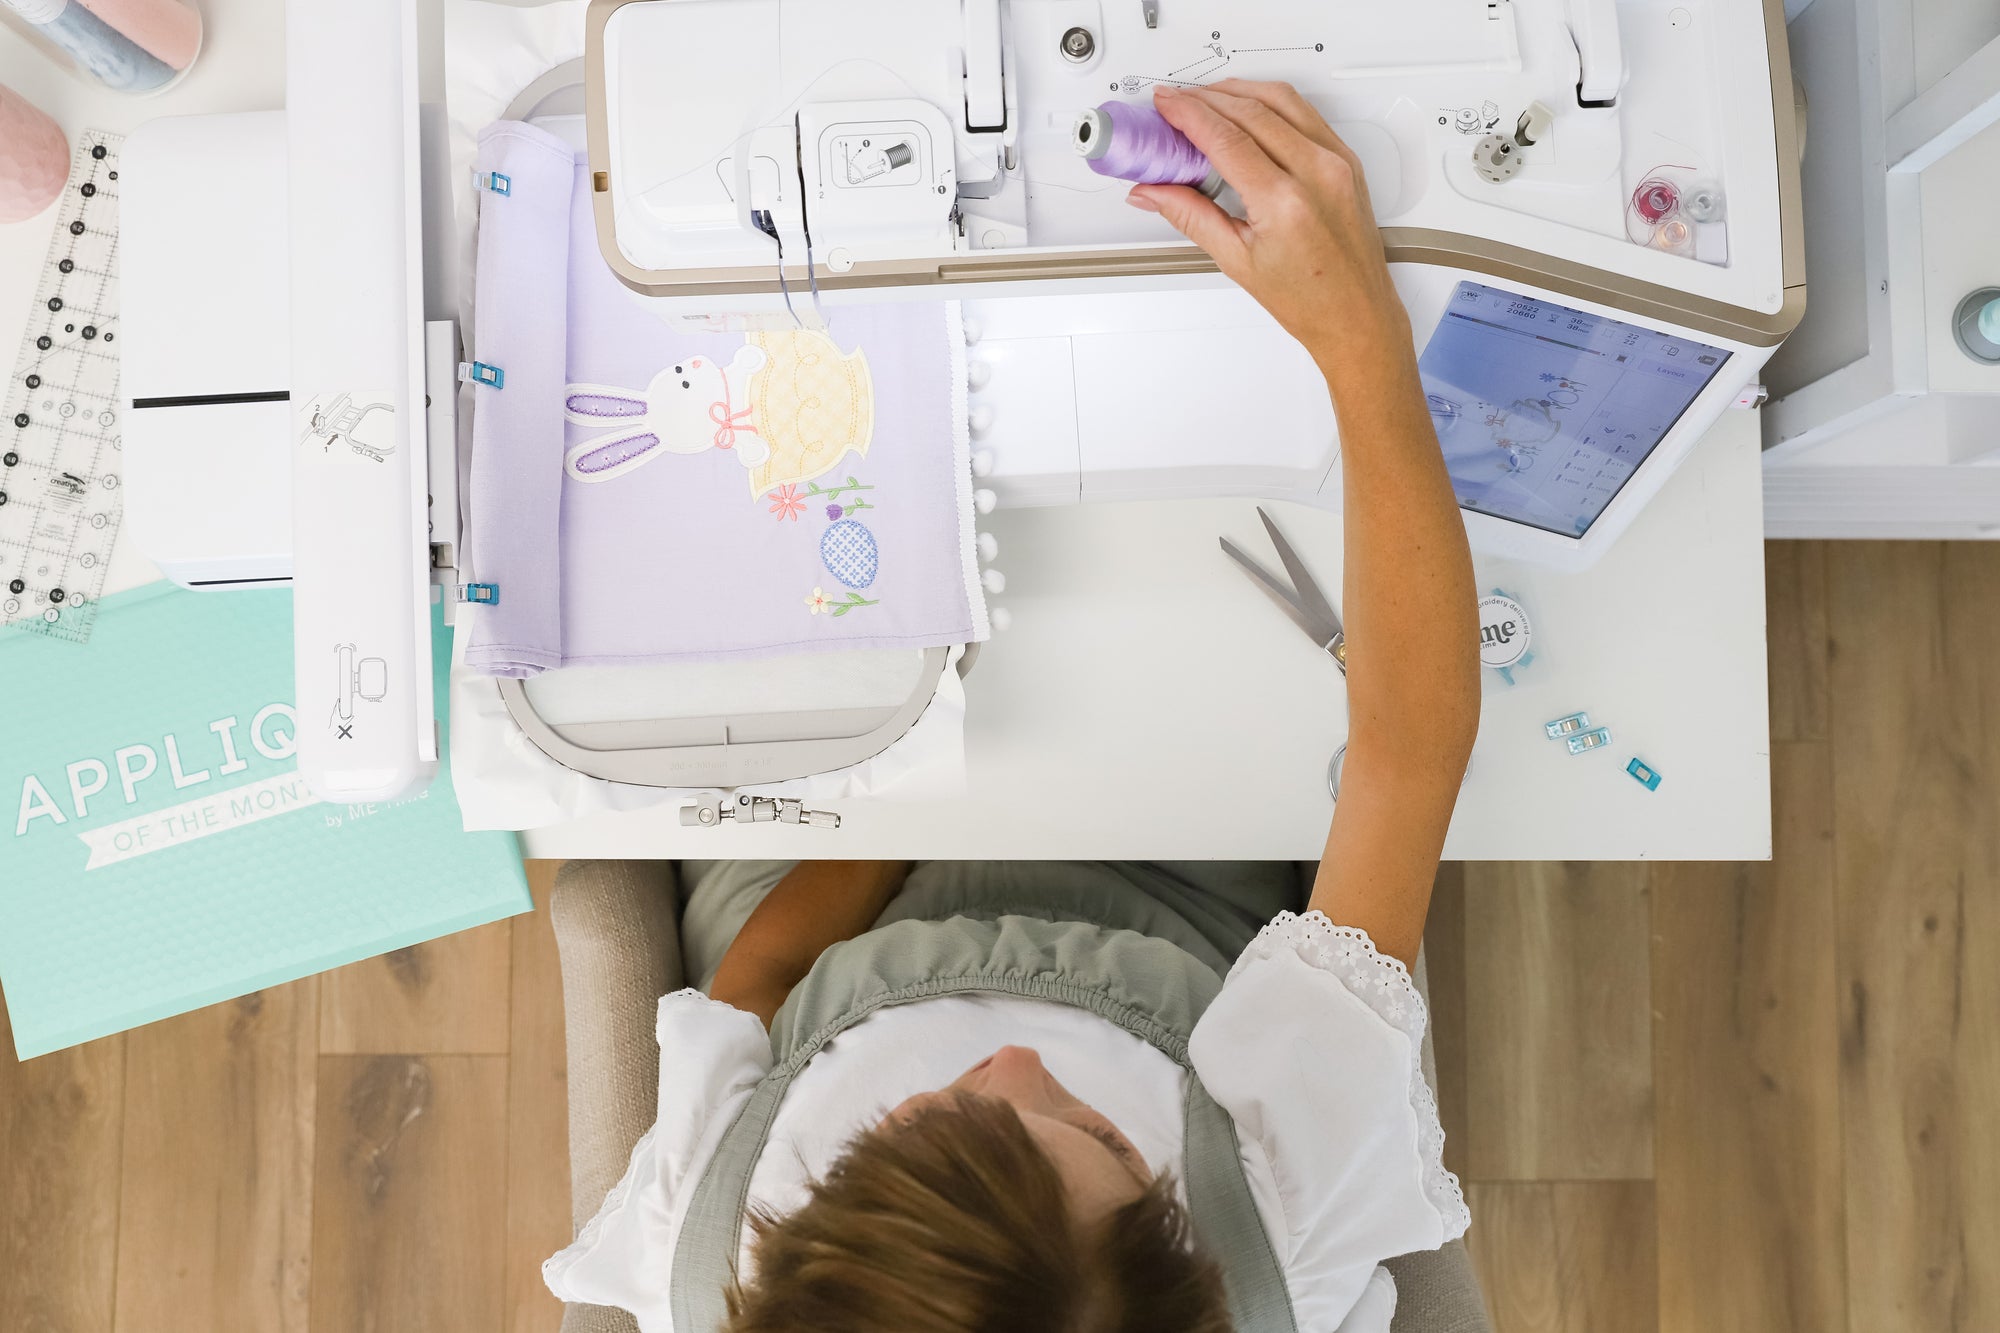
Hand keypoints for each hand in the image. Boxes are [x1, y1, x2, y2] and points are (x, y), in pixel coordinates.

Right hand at [1129, 81, 1407, 376]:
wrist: (1356, 316)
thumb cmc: (1309, 300)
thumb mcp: (1236, 261)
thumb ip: (1190, 215)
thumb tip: (1152, 191)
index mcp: (1285, 202)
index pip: (1226, 137)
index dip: (1189, 113)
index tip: (1165, 105)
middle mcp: (1317, 173)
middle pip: (1250, 110)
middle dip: (1205, 98)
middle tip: (1174, 103)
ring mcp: (1337, 161)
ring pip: (1280, 99)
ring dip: (1237, 91)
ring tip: (1205, 100)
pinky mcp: (1347, 159)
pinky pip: (1304, 111)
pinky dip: (1268, 101)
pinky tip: (1246, 108)